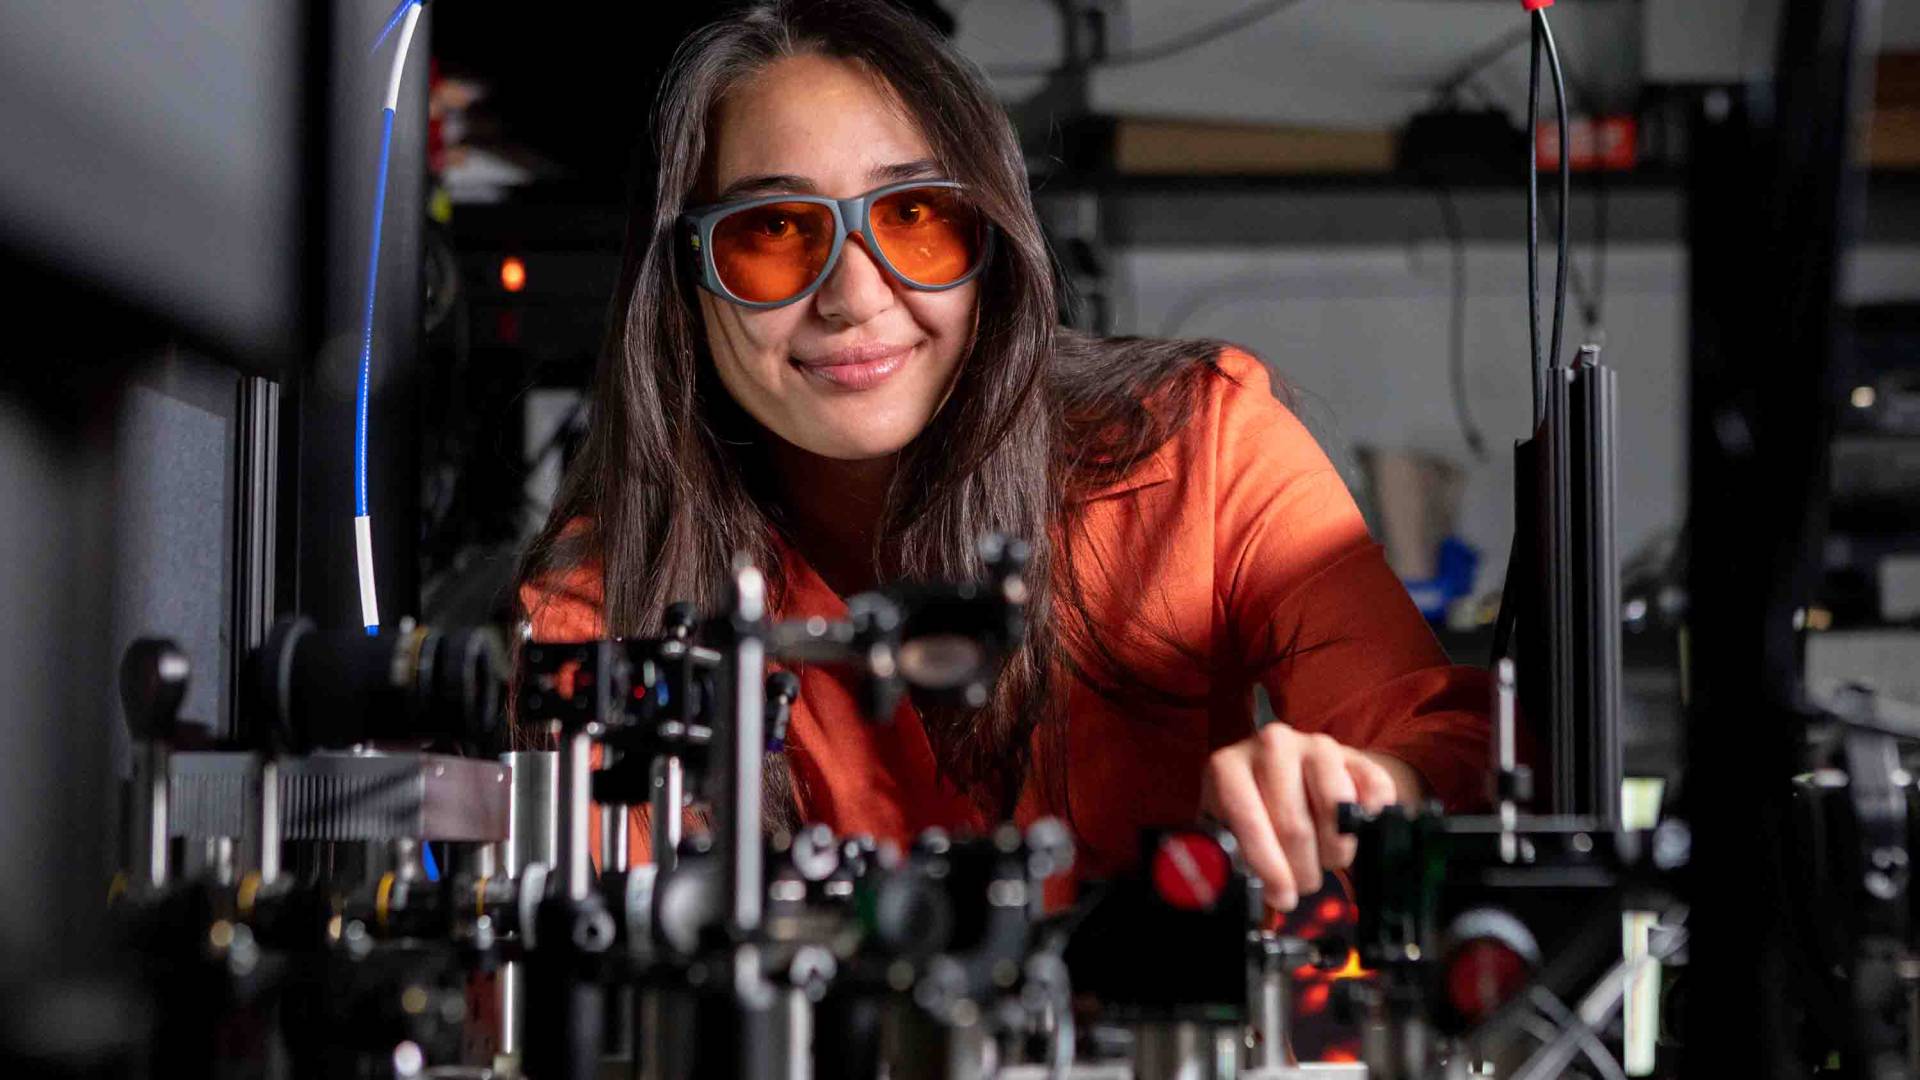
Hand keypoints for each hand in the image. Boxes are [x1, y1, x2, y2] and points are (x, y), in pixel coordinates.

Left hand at [1199, 723, 1420, 910]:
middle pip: (1294, 826)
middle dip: (1301, 869)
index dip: (1268, 866)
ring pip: (1336, 812)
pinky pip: (1375, 795)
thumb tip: (1227, 887)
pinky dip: (1368, 824)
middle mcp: (1271, 746)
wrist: (1295, 775)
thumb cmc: (1256, 812)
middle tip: (1300, 882)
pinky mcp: (1355, 756)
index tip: (1281, 896)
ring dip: (1334, 852)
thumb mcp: (1230, 832)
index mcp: (1228, 766)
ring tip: (1320, 857)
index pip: (1246, 819)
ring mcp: (1316, 746)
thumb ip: (1225, 858)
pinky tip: (1352, 833)